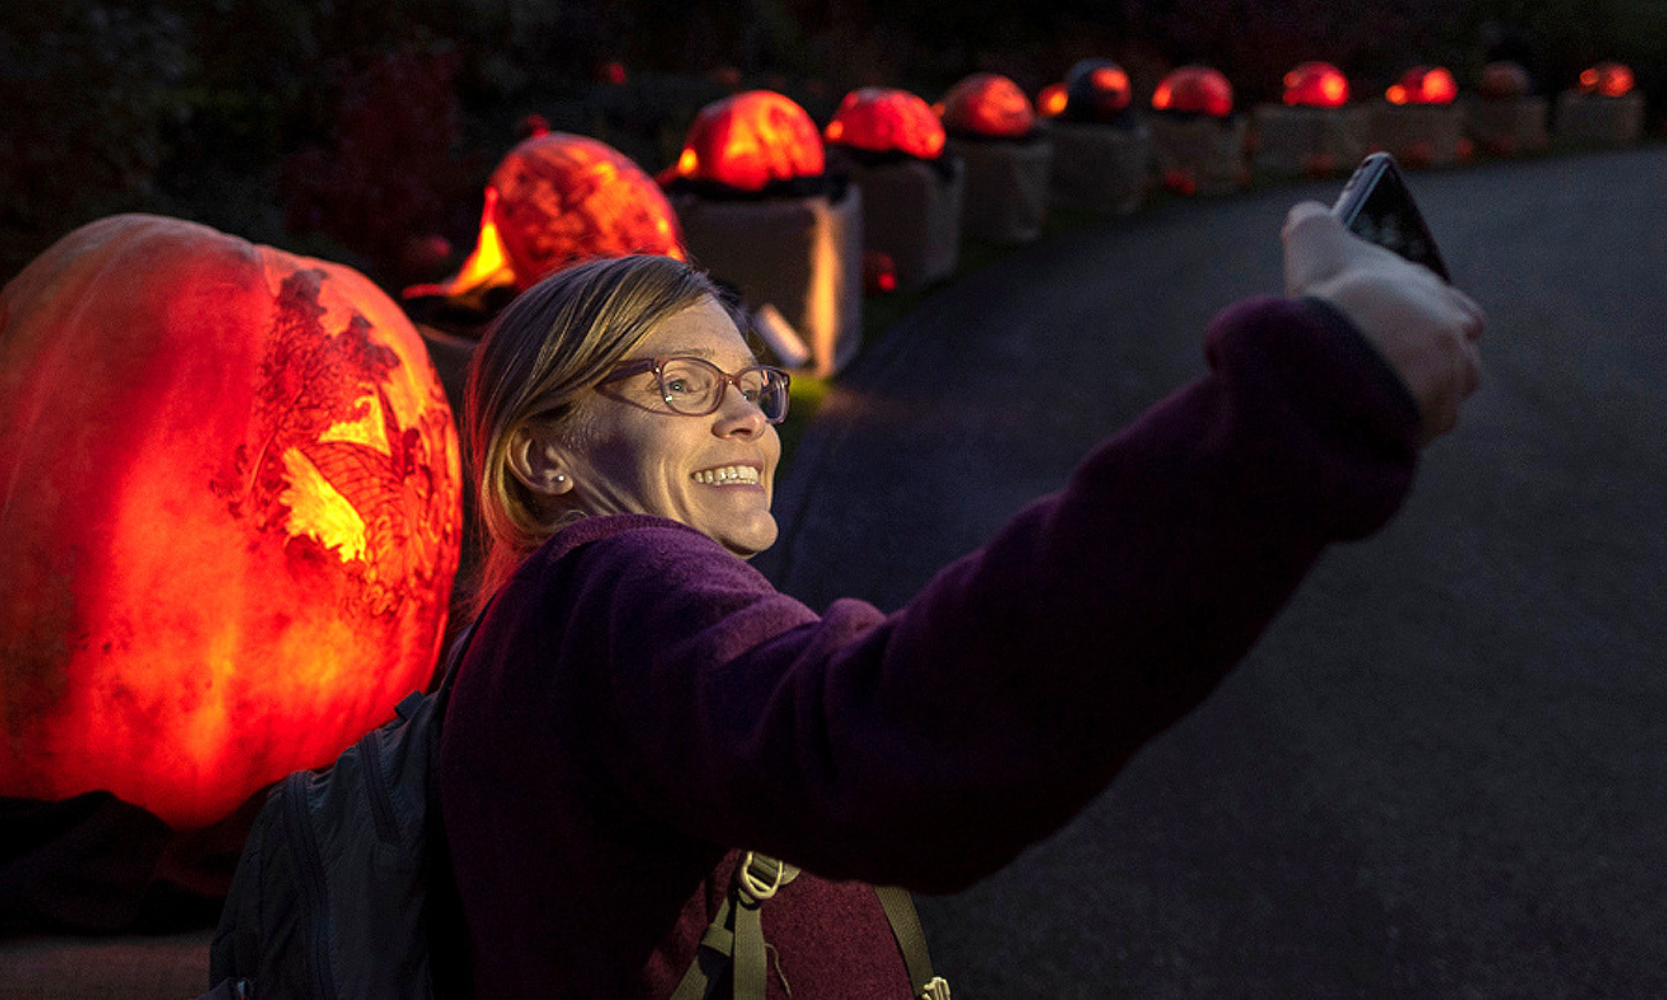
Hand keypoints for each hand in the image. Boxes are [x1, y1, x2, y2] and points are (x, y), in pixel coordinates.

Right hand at [1282, 201, 1484, 445]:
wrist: (1346, 364)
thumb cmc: (1336, 297)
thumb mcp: (1315, 241)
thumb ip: (1312, 222)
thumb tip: (1304, 213)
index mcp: (1439, 296)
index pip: (1446, 301)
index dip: (1413, 308)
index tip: (1388, 315)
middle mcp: (1456, 341)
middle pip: (1452, 350)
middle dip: (1424, 355)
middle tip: (1384, 360)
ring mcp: (1449, 386)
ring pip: (1441, 391)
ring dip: (1415, 392)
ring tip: (1372, 394)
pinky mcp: (1433, 426)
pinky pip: (1419, 427)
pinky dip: (1395, 424)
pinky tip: (1365, 420)